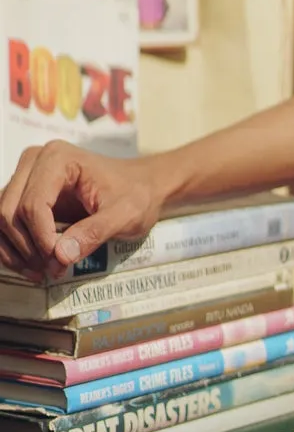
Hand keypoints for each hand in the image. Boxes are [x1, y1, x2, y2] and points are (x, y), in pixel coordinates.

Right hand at [0, 144, 167, 280]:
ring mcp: (25, 177)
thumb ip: (94, 233)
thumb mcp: (126, 214)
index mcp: (57, 159)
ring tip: (43, 272)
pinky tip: (34, 266)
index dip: (41, 239)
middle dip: (27, 247)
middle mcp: (34, 162)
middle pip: (9, 211)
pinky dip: (13, 248)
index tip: (58, 261)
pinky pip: (6, 223)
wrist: (141, 187)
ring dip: (16, 251)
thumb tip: (59, 256)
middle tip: (51, 270)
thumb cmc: (136, 194)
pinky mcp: (24, 193)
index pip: (33, 204)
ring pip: (2, 219)